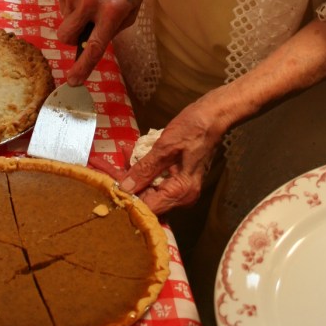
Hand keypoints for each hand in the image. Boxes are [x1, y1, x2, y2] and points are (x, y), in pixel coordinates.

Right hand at [57, 0, 150, 83]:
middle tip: (87, 28)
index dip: (83, 67)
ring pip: (65, 22)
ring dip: (77, 19)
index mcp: (113, 10)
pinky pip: (64, 9)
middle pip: (66, 37)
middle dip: (73, 39)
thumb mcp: (133, 9)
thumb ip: (114, 29)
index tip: (73, 81)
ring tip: (93, 3)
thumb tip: (91, 44)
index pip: (94, 45)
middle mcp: (91, 2)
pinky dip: (73, 6)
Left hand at [119, 99, 221, 213]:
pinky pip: (159, 184)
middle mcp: (184, 197)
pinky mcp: (181, 181)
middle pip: (150, 203)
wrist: (214, 116)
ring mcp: (183, 190)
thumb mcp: (166, 146)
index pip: (149, 208)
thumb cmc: (193, 129)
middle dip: (131, 190)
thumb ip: (145, 169)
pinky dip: (146, 176)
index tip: (110, 191)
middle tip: (111, 177)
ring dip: (137, 181)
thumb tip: (125, 188)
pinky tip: (134, 163)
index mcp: (182, 191)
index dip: (129, 201)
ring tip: (120, 168)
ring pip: (152, 193)